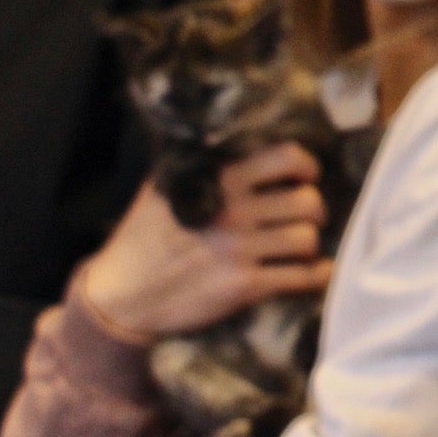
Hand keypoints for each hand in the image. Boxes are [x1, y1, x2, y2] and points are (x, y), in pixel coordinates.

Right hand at [80, 145, 331, 343]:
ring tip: (301, 246)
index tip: (305, 177)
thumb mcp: (164, 187)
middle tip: (306, 217)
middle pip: (307, 201)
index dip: (307, 167)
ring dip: (310, 243)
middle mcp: (234, 212)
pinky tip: (314, 272)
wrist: (120, 296)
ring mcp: (240, 250)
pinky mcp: (244, 286)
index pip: (287, 158)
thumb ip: (202, 164)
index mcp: (219, 181)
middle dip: (314, 210)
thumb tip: (234, 140)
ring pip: (307, 239)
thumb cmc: (143, 237)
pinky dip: (316, 275)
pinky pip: (302, 277)